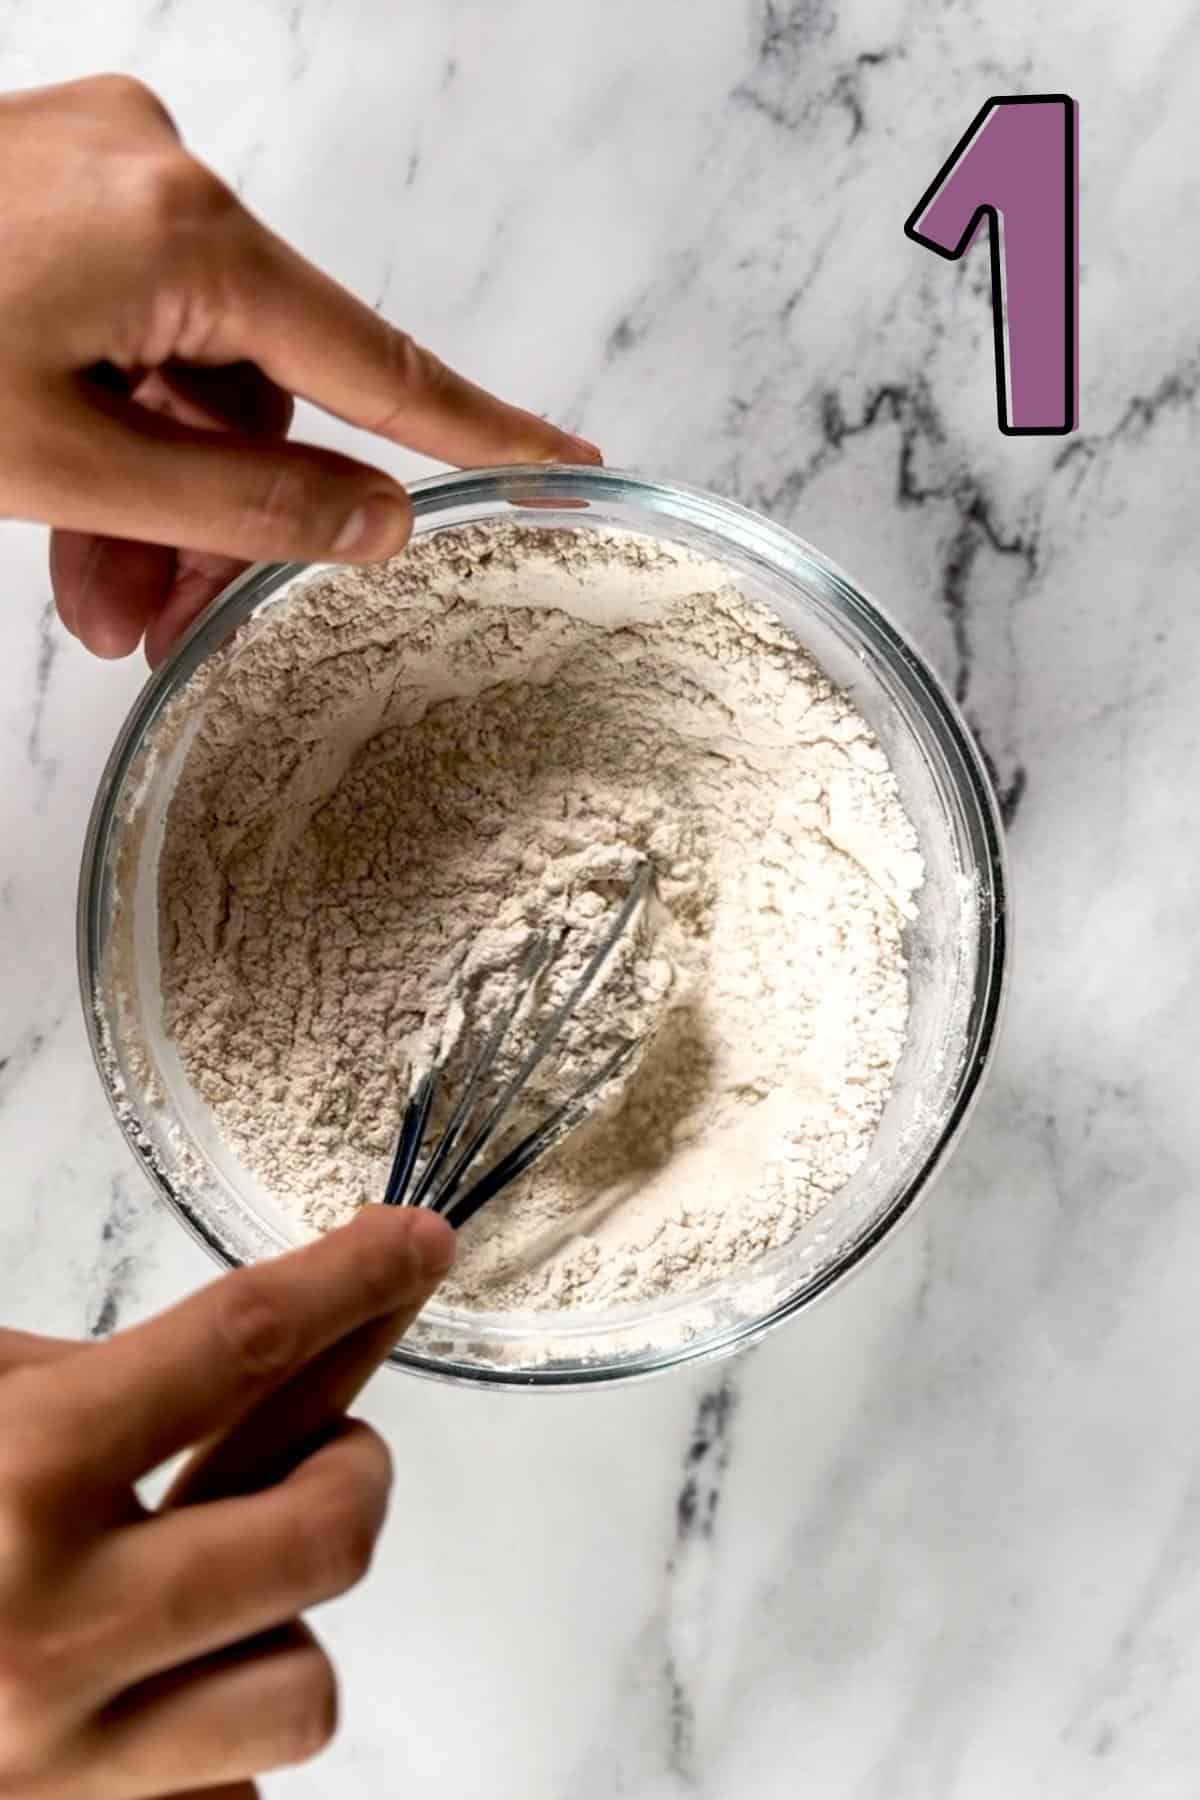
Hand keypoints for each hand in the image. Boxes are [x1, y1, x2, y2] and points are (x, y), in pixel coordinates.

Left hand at [0, 75, 599, 665]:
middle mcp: (154, 173)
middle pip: (259, 378)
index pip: (377, 361)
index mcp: (181, 227)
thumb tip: (373, 525)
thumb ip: (239, 506)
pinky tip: (68, 510)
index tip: (564, 461)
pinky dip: (105, 424)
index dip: (475, 428)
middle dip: (223, 511)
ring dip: (152, 488)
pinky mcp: (43, 185)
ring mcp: (94, 167)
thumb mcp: (60, 464)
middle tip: (174, 622)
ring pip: (181, 366)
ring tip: (96, 595)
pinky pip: (120, 326)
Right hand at [0, 1203, 453, 1798]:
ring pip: (302, 1686)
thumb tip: (257, 1359)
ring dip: (285, 1622)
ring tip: (226, 1589)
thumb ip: (86, 1383)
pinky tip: (161, 1691)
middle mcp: (53, 1621)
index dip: (353, 1276)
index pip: (243, 1340)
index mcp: (18, 1471)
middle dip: (357, 1471)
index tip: (417, 1243)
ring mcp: (66, 1759)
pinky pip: (234, 1793)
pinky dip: (218, 1736)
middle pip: (326, 1529)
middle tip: (332, 1451)